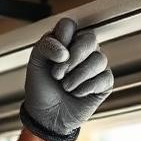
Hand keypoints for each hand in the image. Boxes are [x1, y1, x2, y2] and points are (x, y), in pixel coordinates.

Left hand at [21, 17, 113, 140]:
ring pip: (99, 59)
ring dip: (77, 76)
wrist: (46, 115)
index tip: (54, 56)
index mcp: (66, 41)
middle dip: (73, 58)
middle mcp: (83, 50)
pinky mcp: (105, 82)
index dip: (62, 38)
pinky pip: (104, 77)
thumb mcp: (35, 63)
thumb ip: (46, 47)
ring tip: (65, 87)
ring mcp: (96, 65)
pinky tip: (77, 93)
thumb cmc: (41, 87)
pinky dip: (86, 88)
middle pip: (89, 39)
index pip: (70, 25)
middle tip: (57, 74)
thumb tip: (65, 52)